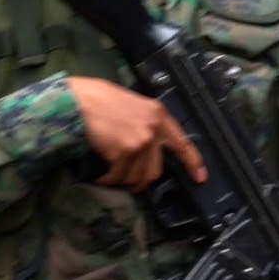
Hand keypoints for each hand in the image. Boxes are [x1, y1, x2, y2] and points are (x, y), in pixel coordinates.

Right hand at [67, 76, 206, 190]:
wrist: (78, 100)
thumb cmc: (98, 98)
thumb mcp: (131, 103)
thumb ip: (145, 122)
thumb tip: (147, 145)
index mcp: (158, 114)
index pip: (182, 143)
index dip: (193, 162)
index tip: (200, 177)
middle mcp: (153, 128)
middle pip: (156, 169)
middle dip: (142, 180)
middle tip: (130, 181)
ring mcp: (140, 141)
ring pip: (137, 177)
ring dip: (122, 181)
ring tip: (110, 176)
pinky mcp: (124, 152)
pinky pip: (119, 176)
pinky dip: (108, 180)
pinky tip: (101, 176)